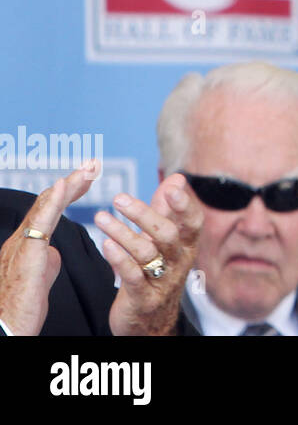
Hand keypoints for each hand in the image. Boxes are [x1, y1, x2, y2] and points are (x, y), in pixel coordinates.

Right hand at [0, 161, 97, 335]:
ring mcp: (20, 246)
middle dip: (72, 182)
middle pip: (48, 204)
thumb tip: (54, 252)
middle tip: (93, 164)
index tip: (86, 177)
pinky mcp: (25, 255)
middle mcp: (20, 240)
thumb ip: (46, 261)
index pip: (50, 211)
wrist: (6, 329)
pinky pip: (40, 223)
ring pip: (45, 208)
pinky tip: (64, 185)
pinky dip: (52, 202)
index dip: (68, 192)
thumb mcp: (39, 278)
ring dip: (68, 185)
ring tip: (87, 168)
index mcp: (26, 245)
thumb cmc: (21, 309)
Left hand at [99, 174, 201, 335]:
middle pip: (167, 234)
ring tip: (100, 217)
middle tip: (119, 198)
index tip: (172, 188)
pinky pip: (132, 276)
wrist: (151, 320)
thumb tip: (178, 178)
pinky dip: (119, 259)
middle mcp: (179, 262)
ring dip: (122, 233)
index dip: (185, 205)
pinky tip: (105, 244)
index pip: (192, 222)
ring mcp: (162, 281)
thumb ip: (168, 210)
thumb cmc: (158, 272)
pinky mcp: (143, 298)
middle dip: (143, 214)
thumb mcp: (165, 241)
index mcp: (187, 246)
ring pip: (146, 253)